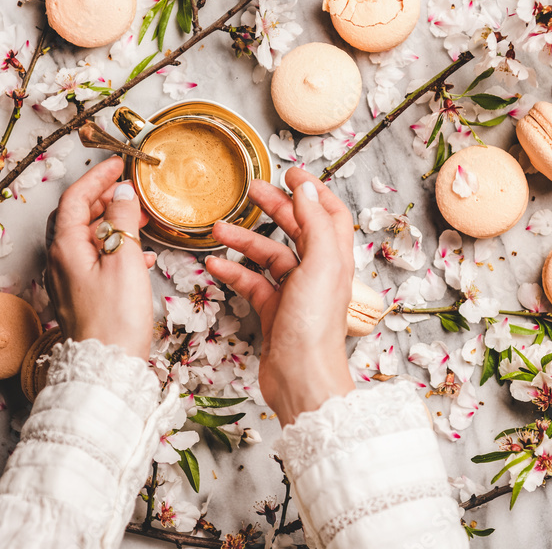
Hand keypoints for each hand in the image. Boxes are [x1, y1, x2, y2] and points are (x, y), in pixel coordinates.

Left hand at [44, 156, 157, 357]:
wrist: (106, 367)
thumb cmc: (115, 318)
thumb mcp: (125, 259)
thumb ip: (123, 221)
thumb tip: (122, 193)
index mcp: (65, 247)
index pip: (75, 198)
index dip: (96, 178)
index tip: (117, 165)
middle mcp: (60, 261)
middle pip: (77, 217)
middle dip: (103, 199)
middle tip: (128, 189)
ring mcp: (69, 281)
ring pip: (88, 239)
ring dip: (113, 224)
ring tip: (140, 219)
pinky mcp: (82, 297)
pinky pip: (95, 261)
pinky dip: (116, 250)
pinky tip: (140, 256)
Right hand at [206, 167, 355, 425]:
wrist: (302, 378)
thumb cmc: (314, 326)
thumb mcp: (321, 263)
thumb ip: (315, 222)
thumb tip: (308, 188)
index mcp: (335, 258)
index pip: (330, 213)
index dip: (313, 190)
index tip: (291, 172)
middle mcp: (318, 272)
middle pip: (298, 229)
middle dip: (275, 207)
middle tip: (251, 189)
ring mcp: (295, 293)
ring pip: (269, 256)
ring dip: (244, 240)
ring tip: (218, 228)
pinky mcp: (275, 312)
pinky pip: (252, 283)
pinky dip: (234, 272)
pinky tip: (215, 265)